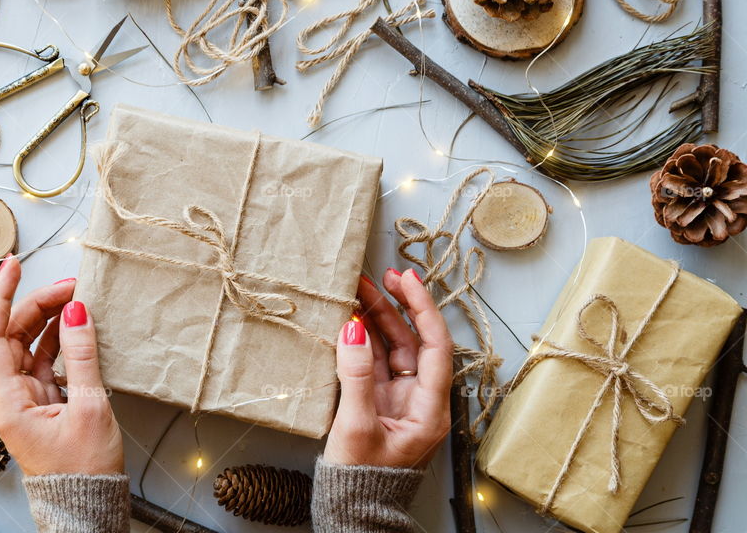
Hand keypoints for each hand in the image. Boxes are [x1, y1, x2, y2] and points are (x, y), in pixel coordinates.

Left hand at [0, 255, 123, 475]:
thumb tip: (75, 311)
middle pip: (13, 334)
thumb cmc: (83, 469)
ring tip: (78, 299)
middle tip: (72, 286)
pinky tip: (78, 326)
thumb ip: (81, 355)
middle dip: (38, 304)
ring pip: (30, 344)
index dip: (2, 295)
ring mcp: (26, 398)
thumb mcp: (88, 407)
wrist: (88, 507)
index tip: (13, 264)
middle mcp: (10, 396)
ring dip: (51, 319)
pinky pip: (46, 360)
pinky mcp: (44, 402)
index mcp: (7, 400)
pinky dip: (61, 340)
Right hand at [324, 268, 452, 468]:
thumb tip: (353, 328)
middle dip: (397, 307)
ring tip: (358, 290)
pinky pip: (375, 363)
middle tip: (379, 276)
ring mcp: (399, 400)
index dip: (422, 308)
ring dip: (377, 319)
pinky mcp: (379, 403)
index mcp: (431, 409)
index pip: (435, 345)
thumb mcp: (358, 427)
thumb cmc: (363, 480)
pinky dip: (363, 341)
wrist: (353, 513)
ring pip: (393, 348)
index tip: (406, 279)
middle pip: (414, 341)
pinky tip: (351, 320)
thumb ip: (356, 375)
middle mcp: (420, 399)